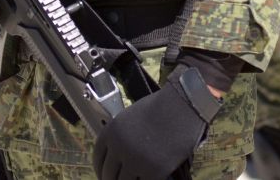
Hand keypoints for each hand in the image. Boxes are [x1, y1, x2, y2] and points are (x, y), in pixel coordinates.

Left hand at [92, 67, 216, 179]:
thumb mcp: (131, 117)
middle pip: (108, 174)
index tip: (104, 175)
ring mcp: (135, 160)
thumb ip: (121, 136)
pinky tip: (149, 179)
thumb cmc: (161, 108)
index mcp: (111, 131)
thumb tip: (118, 155)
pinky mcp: (152, 171)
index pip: (97, 158)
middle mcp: (119, 147)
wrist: (182, 106)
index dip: (100, 169)